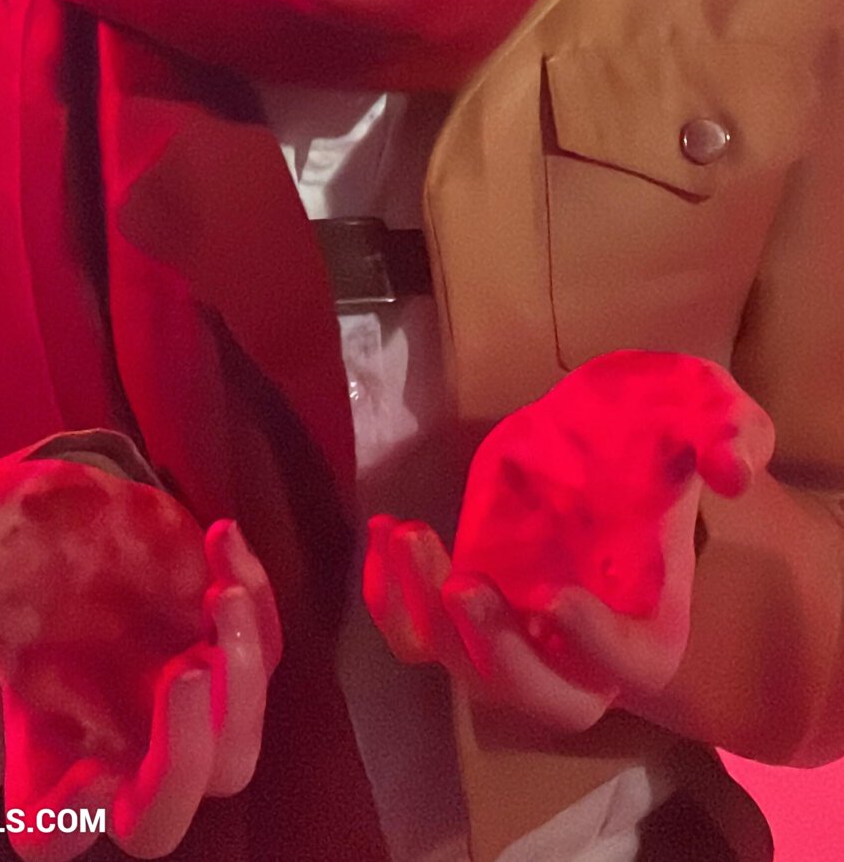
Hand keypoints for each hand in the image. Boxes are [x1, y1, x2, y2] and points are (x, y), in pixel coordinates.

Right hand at [0, 454, 280, 859]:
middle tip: (183, 673)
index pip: (49, 829)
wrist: (62, 505)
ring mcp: (174, 702)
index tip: (88, 773)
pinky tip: (219, 537)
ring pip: (232, 757)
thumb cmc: (0, 539)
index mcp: (39, 739)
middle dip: (181, 764)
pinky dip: (256, 605)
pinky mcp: (219, 647)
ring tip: (222, 598)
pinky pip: (260, 657)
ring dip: (242, 690)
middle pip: (157, 820)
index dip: (67, 821)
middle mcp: (112, 741)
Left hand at [365, 351, 773, 731]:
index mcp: (652, 622)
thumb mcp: (708, 417)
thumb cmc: (663, 435)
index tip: (557, 594)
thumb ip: (731, 433)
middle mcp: (581, 648)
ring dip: (431, 617)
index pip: (631, 667)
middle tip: (469, 585)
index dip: (597, 643)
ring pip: (470, 669)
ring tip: (409, 535)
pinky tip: (381, 534)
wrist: (607, 435)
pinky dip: (391, 603)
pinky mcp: (467, 601)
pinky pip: (417, 635)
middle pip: (543, 698)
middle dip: (501, 653)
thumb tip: (733, 468)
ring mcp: (517, 629)